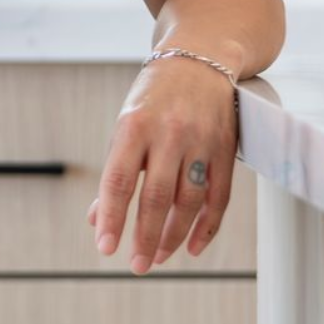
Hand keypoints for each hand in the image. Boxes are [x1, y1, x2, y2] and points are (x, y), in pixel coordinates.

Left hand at [88, 58, 236, 270]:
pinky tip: (192, 246)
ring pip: (189, 201)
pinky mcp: (227, 148)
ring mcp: (202, 141)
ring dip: (173, 236)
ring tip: (158, 257)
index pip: (119, 180)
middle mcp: (169, 133)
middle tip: (137, 265)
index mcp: (134, 125)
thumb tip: (96, 218)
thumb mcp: (126, 125)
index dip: (111, 217)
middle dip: (145, 237)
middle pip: (156, 196)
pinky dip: (206, 226)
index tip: (105, 247)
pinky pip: (219, 196)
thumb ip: (115, 171)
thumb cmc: (155, 96)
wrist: (201, 58)